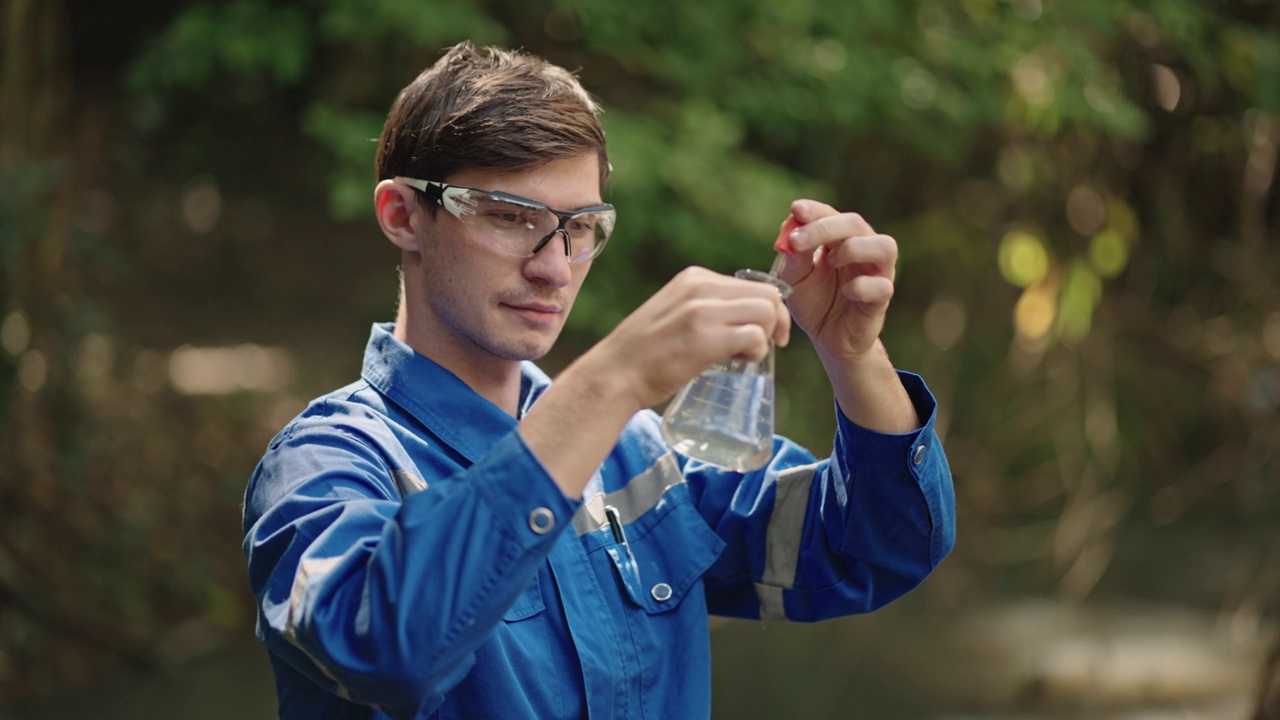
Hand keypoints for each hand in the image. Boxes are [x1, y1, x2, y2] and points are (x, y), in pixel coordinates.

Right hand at [585, 266, 790, 410]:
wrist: (614, 375)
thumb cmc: (645, 354)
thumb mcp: (675, 313)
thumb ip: (705, 308)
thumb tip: (745, 319)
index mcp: (694, 278)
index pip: (754, 284)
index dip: (768, 310)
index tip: (764, 333)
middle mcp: (699, 287)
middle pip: (767, 295)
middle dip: (776, 322)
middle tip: (766, 346)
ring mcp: (702, 311)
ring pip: (766, 312)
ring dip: (766, 337)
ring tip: (745, 355)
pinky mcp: (704, 338)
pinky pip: (755, 336)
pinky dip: (757, 352)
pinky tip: (739, 363)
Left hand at [773, 200, 896, 363]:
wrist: (827, 338)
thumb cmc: (814, 302)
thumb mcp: (795, 279)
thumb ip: (795, 257)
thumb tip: (792, 231)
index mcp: (840, 240)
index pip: (831, 214)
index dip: (815, 210)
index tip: (796, 210)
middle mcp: (863, 250)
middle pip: (856, 223)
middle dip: (825, 227)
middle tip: (797, 241)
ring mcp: (876, 273)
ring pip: (885, 246)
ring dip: (855, 248)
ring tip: (831, 262)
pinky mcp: (881, 300)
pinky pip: (882, 286)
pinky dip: (862, 286)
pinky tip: (845, 292)